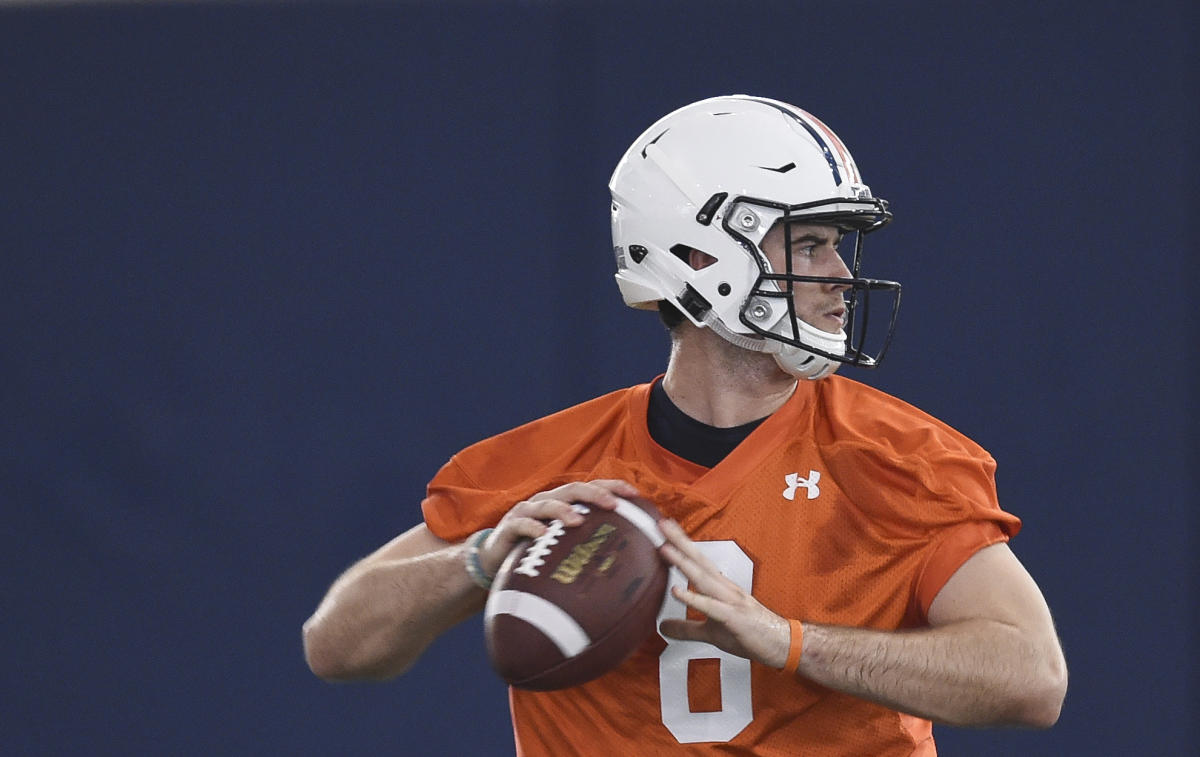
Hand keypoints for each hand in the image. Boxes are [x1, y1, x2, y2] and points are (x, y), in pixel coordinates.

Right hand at [478, 479, 639, 575]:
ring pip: (548, 504)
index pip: (591, 487)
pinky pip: (522, 524)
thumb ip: (588, 544)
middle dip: (594, 494)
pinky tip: (544, 536)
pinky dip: (533, 528)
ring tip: (579, 521)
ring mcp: (527, 512)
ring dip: (564, 510)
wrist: (496, 560)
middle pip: (573, 490)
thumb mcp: (564, 545)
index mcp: (563, 502)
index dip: (612, 486)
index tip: (635, 494)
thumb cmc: (537, 552)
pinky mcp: (509, 526)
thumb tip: (629, 561)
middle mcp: (546, 501)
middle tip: (613, 505)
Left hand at [657, 519, 790, 668]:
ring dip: (683, 562)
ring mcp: (730, 601)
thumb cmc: (750, 633)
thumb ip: (686, 628)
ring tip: (664, 549)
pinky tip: (676, 591)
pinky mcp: (733, 618)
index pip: (699, 561)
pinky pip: (710, 606)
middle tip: (662, 524)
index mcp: (721, 587)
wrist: (781, 644)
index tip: (666, 529)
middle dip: (680, 541)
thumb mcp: (711, 632)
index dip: (682, 544)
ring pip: (703, 578)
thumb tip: (663, 627)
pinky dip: (693, 598)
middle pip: (699, 561)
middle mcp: (725, 588)